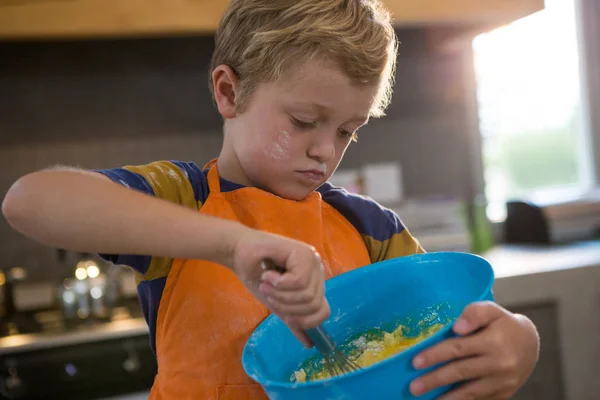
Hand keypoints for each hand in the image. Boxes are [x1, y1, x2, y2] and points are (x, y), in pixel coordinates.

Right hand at [230, 227, 328, 346]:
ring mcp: (312, 260)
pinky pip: (299, 282)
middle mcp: (317, 270)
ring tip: (266, 284)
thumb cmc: (255, 274)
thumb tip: (309, 344)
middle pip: (312, 304)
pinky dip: (279, 284)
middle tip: (268, 293)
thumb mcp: (276, 302)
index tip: (284, 314)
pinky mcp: (302, 252)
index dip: (304, 319)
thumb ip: (292, 319)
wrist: (237, 252)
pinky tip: (267, 276)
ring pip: (306, 294)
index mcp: (315, 283)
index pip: (323, 311)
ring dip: (280, 294)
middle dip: (285, 305)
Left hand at [409, 301, 539, 398]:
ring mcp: (503, 382)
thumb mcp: (491, 310)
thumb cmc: (503, 324)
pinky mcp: (504, 394)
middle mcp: (500, 364)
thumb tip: (457, 327)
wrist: (531, 344)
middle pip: (461, 372)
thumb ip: (474, 313)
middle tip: (414, 387)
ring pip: (470, 392)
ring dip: (447, 398)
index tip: (415, 362)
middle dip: (435, 380)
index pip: (459, 348)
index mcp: (494, 341)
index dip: (436, 355)